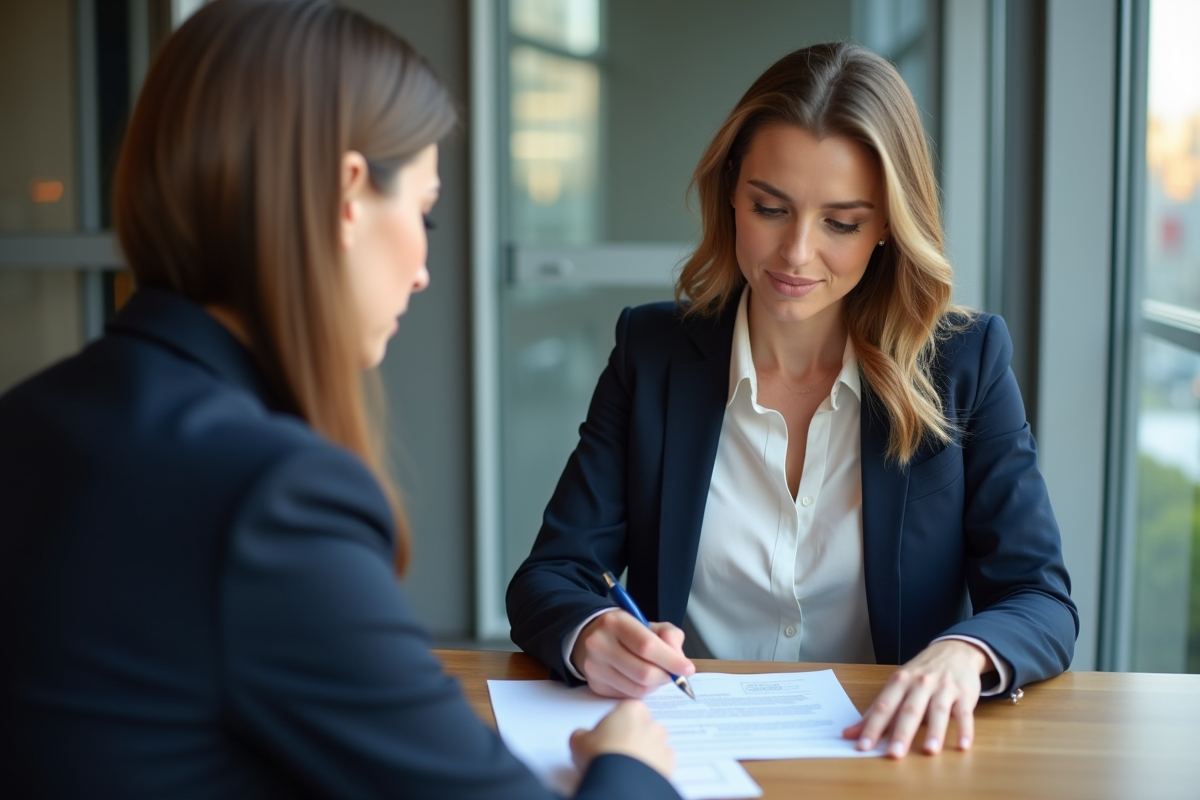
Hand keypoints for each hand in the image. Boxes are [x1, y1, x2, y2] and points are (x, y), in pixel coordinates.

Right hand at [569, 700, 674, 778]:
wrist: (620, 783)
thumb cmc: (601, 756)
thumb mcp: (578, 740)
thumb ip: (582, 733)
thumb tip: (583, 737)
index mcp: (632, 709)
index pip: (624, 710)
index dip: (613, 723)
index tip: (604, 735)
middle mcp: (652, 723)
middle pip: (639, 726)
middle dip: (629, 737)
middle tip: (612, 752)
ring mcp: (663, 744)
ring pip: (651, 745)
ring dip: (640, 752)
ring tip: (623, 767)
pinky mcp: (670, 764)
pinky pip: (659, 763)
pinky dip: (649, 767)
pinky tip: (635, 775)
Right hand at [571, 611, 694, 697]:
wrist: (590, 637)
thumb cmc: (625, 631)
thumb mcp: (648, 623)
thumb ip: (669, 636)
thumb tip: (680, 660)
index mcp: (615, 623)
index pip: (647, 646)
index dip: (671, 660)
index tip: (688, 669)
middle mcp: (600, 644)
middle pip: (643, 672)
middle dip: (665, 676)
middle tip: (674, 675)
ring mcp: (595, 667)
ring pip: (637, 689)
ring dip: (655, 686)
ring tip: (657, 674)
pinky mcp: (595, 685)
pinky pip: (628, 696)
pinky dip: (641, 691)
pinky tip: (641, 680)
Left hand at [843, 639, 987, 757]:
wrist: (954, 650)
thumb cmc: (920, 673)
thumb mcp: (896, 685)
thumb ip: (876, 712)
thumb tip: (850, 734)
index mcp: (899, 682)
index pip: (883, 706)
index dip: (872, 727)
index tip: (863, 746)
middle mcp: (920, 684)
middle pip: (909, 710)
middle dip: (901, 733)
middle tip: (894, 754)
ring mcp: (944, 689)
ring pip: (938, 711)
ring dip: (934, 732)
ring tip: (929, 751)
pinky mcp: (964, 695)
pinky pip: (965, 714)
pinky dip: (965, 730)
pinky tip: (962, 746)